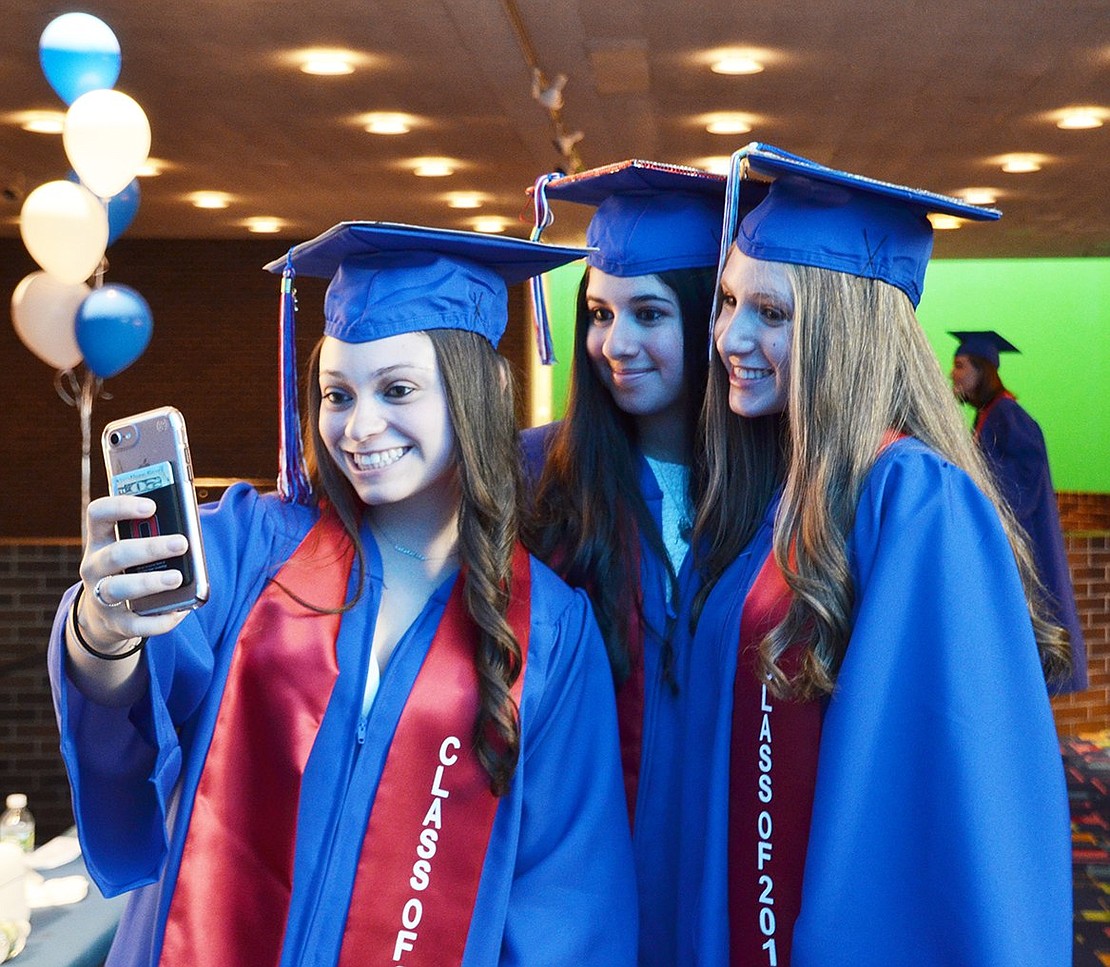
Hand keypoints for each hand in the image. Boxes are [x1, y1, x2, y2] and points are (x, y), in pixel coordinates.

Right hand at [76, 495, 190, 651]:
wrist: (104, 616)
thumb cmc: (130, 570)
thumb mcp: (133, 548)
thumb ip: (154, 535)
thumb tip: (192, 531)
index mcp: (100, 540)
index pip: (98, 514)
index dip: (120, 506)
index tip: (151, 505)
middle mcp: (94, 567)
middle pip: (116, 554)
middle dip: (150, 548)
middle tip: (182, 543)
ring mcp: (100, 597)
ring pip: (119, 588)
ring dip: (150, 582)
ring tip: (177, 578)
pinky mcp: (115, 623)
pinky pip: (135, 625)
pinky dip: (159, 620)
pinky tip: (180, 612)